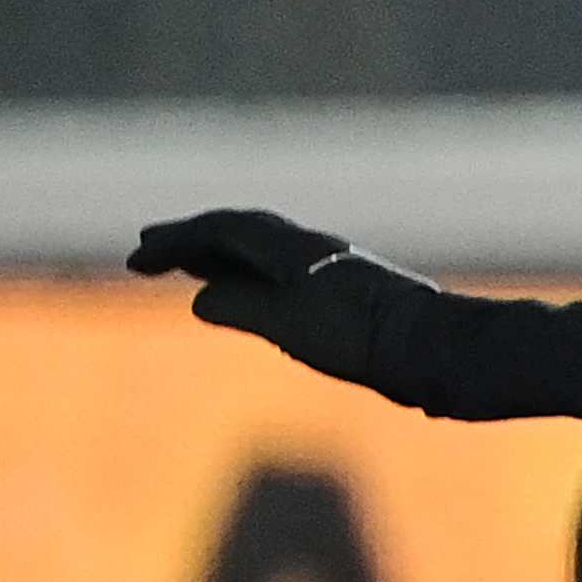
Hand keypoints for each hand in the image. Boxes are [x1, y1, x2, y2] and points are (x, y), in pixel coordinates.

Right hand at [130, 210, 427, 384]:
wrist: (444, 352)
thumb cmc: (366, 338)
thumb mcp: (286, 322)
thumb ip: (238, 305)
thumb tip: (201, 298)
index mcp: (294, 248)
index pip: (223, 230)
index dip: (176, 241)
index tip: (137, 259)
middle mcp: (315, 251)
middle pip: (243, 234)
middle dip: (194, 240)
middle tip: (150, 248)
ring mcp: (337, 273)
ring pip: (268, 255)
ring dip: (224, 258)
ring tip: (189, 268)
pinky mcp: (354, 300)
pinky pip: (288, 278)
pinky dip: (256, 281)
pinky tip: (252, 300)